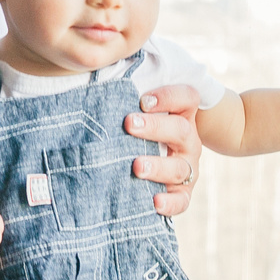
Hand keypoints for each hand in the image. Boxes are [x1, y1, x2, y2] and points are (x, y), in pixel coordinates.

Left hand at [128, 82, 205, 217]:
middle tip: (129, 124)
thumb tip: (91, 76)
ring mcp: (186, 167)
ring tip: (136, 166)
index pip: (187, 98)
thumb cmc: (138, 131)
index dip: (169, 96)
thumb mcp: (137, 111)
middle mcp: (187, 140)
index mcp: (181, 115)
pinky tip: (153, 202)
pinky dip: (169, 203)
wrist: (158, 162)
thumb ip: (123, 95)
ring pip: (180, 167)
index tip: (143, 100)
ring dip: (158, 166)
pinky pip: (181, 201)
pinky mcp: (182, 193)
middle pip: (181, 130)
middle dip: (155, 127)